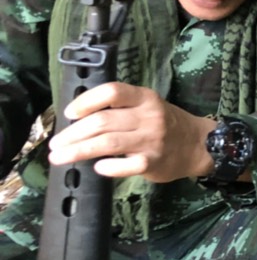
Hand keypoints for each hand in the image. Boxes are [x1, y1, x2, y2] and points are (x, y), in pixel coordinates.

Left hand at [49, 82, 214, 182]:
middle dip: (72, 134)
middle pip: (102, 122)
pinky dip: (107, 167)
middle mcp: (148, 116)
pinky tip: (97, 168)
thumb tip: (78, 119)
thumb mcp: (147, 106)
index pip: (112, 92)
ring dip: (78, 151)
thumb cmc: (165, 123)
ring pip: (107, 143)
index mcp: (144, 98)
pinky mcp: (153, 162)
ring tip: (59, 157)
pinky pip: (125, 165)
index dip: (86, 101)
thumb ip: (120, 109)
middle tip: (55, 144)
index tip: (69, 114)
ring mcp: (151, 140)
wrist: (197, 144)